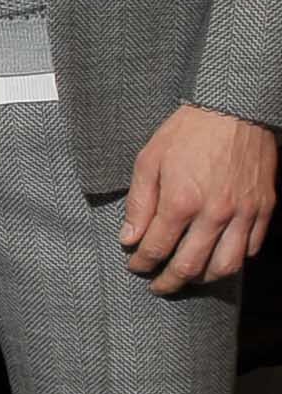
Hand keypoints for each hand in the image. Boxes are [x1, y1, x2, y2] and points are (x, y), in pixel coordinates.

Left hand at [119, 103, 276, 293]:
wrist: (234, 108)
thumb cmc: (188, 131)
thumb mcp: (150, 160)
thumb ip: (139, 203)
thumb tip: (129, 237)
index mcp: (181, 201)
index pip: (156, 249)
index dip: (141, 263)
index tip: (135, 265)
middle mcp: (214, 214)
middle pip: (189, 266)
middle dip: (168, 282)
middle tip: (158, 285)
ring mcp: (243, 213)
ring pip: (225, 266)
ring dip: (203, 278)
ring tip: (189, 276)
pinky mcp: (263, 208)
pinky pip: (250, 248)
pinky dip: (234, 260)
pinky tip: (219, 257)